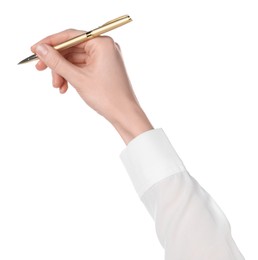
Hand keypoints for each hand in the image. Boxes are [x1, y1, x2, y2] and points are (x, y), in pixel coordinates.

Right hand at [31, 29, 152, 142]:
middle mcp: (104, 47)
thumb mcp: (78, 78)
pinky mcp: (103, 69)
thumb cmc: (107, 96)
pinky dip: (72, 76)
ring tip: (57, 86)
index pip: (71, 36)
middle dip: (57, 63)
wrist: (124, 115)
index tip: (35, 50)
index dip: (50, 43)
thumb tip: (40, 49)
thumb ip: (57, 62)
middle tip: (40, 70)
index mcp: (102, 43)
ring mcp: (104, 59)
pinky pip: (82, 68)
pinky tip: (65, 88)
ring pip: (75, 60)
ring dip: (63, 72)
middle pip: (72, 49)